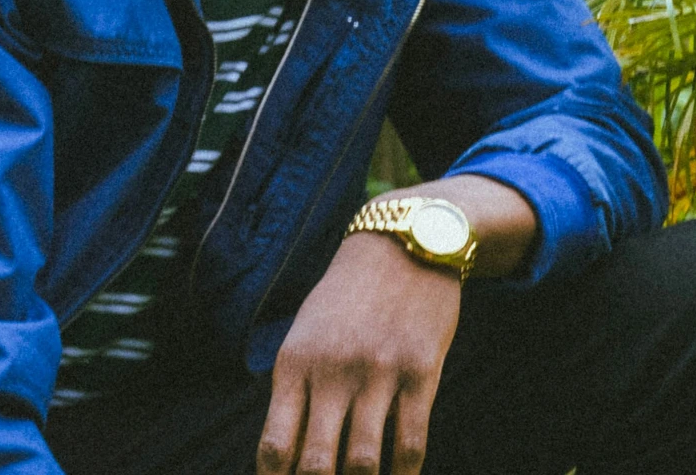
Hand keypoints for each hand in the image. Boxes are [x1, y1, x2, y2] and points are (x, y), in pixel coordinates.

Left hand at [258, 176, 535, 474]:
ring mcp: (378, 372)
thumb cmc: (348, 297)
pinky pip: (410, 443)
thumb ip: (294, 389)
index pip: (275, 447)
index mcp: (295, 363)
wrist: (406, 242)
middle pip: (315, 466)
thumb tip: (286, 457)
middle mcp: (332, 371)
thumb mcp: (306, 332)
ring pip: (363, 463)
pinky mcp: (421, 371)